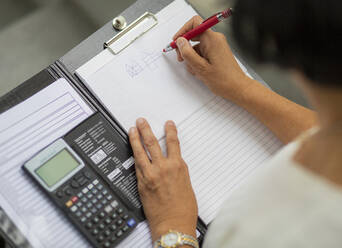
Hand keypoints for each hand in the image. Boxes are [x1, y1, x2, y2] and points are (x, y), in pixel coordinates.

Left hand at [129, 118, 197, 240]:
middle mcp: (164, 168)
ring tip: (132, 129)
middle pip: (153, 143)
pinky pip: (136, 165)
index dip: (170, 131)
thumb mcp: (186, 185)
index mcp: (178, 167)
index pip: (173, 143)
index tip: (168, 124)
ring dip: (136, 138)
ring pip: (141, 151)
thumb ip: (178, 173)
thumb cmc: (183, 209)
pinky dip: (134, 155)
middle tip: (142, 121)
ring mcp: (151, 174)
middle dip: (146, 129)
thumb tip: (173, 166)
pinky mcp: (142, 183)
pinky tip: (131, 150)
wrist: (173, 224)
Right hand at [173, 15, 248, 102]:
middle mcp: (215, 40)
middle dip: (185, 47)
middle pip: (194, 35)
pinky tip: (200, 71)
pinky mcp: (217, 53)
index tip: (177, 41)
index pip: (194, 23)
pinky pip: (202, 52)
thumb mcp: (200, 68)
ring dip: (192, 57)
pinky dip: (198, 61)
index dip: (183, 31)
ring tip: (195, 70)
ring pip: (197, 46)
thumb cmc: (225, 80)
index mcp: (212, 39)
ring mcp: (216, 46)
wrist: (238, 88)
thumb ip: (187, 53)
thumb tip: (180, 42)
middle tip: (181, 58)